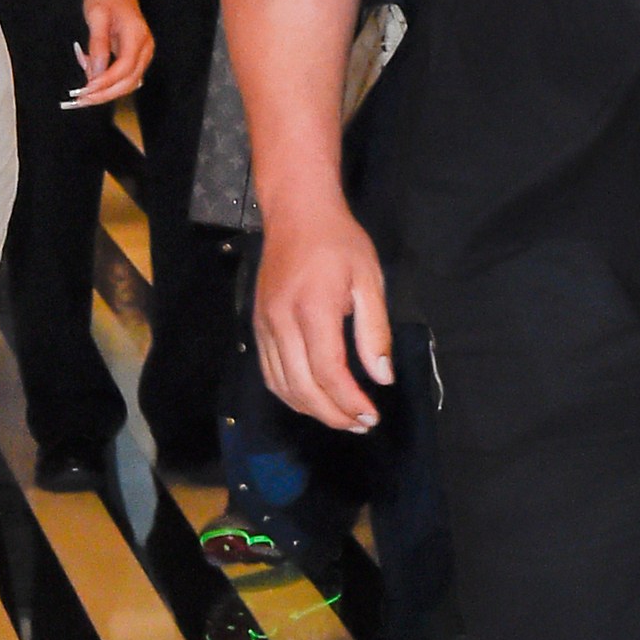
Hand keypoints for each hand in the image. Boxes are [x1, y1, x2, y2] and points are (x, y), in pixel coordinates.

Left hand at [66, 0, 153, 106]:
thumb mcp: (96, 16)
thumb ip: (98, 45)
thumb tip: (95, 73)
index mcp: (137, 35)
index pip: (125, 67)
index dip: (106, 82)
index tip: (87, 90)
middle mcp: (145, 47)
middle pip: (130, 80)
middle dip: (105, 93)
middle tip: (82, 99)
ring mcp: (142, 52)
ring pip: (128, 82)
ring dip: (106, 90)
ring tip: (83, 91)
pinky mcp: (135, 56)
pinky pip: (124, 75)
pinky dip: (107, 81)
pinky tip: (90, 75)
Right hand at [254, 197, 394, 431]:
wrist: (295, 214)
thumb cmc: (338, 242)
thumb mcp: (368, 280)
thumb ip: (374, 331)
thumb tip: (382, 376)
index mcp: (313, 309)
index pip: (328, 372)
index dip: (349, 401)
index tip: (371, 416)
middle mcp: (282, 322)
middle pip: (302, 386)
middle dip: (332, 413)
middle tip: (360, 425)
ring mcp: (264, 325)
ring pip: (281, 384)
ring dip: (311, 409)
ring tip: (340, 418)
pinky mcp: (257, 325)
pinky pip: (269, 371)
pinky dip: (289, 393)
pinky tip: (311, 399)